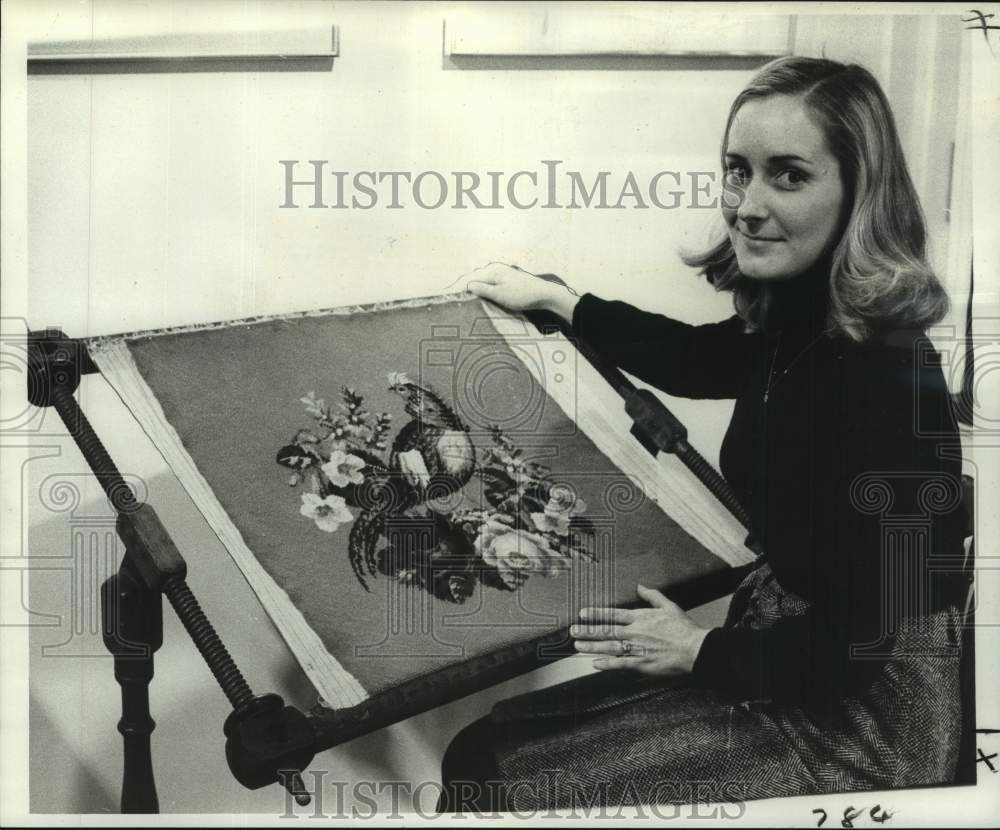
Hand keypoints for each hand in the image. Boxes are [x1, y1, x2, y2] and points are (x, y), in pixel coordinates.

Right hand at [465, 261, 578, 322]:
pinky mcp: (512, 282)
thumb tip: (467, 286)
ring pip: (487, 284)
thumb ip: (483, 289)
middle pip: (479, 281)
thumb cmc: (522, 295)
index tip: (452, 298)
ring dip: (480, 293)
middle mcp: (498, 271)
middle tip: (460, 303)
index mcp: (493, 272)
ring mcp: (506, 276)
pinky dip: (490, 293)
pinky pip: (496, 287)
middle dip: (470, 290)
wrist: (545, 295)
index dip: (462, 289)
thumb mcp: (499, 294)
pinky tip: (489, 300)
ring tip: (472, 303)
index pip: (472, 280)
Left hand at [571, 584, 710, 675]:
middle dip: (588, 630)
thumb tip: (640, 586)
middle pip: (606, 630)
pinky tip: (595, 663)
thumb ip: (652, 596)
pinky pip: (620, 664)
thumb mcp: (669, 606)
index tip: (583, 613)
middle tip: (573, 630)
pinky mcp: (642, 664)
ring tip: (578, 645)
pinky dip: (607, 663)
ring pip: (609, 646)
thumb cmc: (684, 629)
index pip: (613, 614)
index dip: (596, 613)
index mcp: (641, 617)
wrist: (696, 649)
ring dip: (592, 646)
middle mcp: (635, 632)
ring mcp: (637, 648)